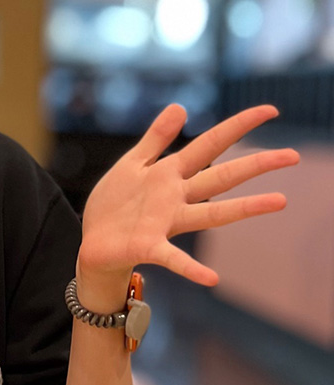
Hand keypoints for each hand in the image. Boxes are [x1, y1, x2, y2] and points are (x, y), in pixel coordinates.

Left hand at [78, 103, 298, 287]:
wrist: (94, 242)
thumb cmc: (115, 204)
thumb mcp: (133, 164)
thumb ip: (156, 138)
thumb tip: (181, 106)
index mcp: (169, 174)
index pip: (210, 144)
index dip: (238, 126)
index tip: (271, 110)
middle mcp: (175, 198)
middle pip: (220, 177)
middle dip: (255, 165)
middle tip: (292, 155)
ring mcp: (166, 223)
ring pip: (210, 214)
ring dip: (243, 209)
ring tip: (279, 201)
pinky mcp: (149, 246)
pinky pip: (173, 258)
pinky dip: (190, 268)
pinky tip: (211, 278)